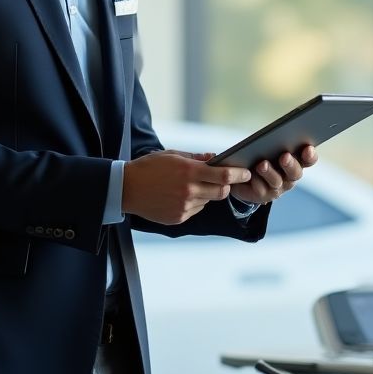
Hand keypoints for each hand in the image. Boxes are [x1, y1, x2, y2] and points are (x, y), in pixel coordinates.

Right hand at [122, 151, 250, 223]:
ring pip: (207, 201)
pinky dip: (193, 203)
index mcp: (189, 172)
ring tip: (188, 186)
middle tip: (223, 181)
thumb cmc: (149, 167)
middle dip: (226, 186)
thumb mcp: (172, 155)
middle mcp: (189, 191)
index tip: (246, 173)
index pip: (223, 175)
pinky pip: (195, 210)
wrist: (126, 189)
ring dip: (205, 194)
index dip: (238, 174)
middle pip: (221, 192)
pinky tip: (178, 196)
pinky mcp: (178, 218)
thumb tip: (214, 158)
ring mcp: (184, 207)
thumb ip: (196, 158)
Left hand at [229, 144, 317, 205]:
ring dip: (270, 173)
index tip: (308, 148)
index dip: (310, 156)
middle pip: (296, 172)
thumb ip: (276, 140)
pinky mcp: (264, 195)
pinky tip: (251, 175)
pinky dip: (257, 181)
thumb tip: (277, 132)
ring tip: (262, 164)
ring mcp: (278, 187)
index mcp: (296, 161)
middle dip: (290, 164)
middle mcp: (289, 176)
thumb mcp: (269, 145)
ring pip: (277, 181)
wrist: (245, 175)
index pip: (308, 159)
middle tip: (285, 156)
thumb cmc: (260, 155)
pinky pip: (262, 189)